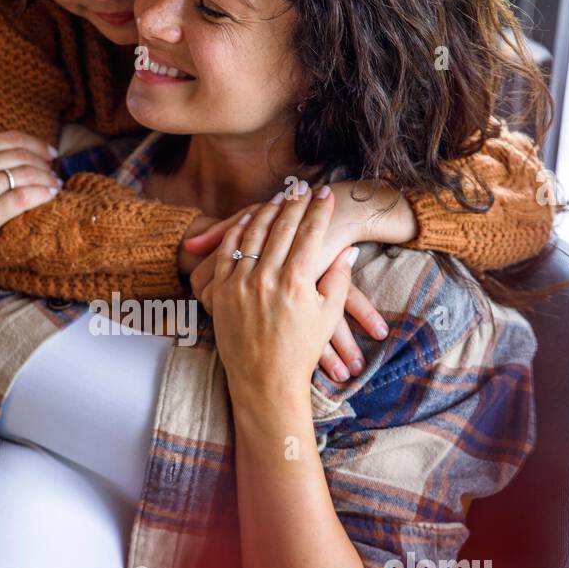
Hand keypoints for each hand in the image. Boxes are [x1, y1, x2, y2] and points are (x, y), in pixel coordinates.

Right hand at [0, 96, 62, 277]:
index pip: (9, 139)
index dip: (35, 143)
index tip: (49, 151)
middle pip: (21, 156)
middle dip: (45, 161)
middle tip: (55, 168)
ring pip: (25, 175)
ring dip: (47, 178)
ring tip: (56, 184)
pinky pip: (22, 199)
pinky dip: (42, 195)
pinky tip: (51, 195)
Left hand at [210, 184, 357, 401]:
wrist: (265, 380)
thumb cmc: (302, 350)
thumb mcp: (328, 314)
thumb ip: (337, 278)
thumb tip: (348, 250)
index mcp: (296, 282)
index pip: (310, 233)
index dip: (319, 210)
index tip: (326, 193)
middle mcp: (266, 279)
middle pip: (281, 227)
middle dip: (295, 203)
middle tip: (304, 187)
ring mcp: (240, 284)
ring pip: (253, 234)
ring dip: (266, 211)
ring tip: (278, 198)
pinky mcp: (221, 292)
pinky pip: (227, 252)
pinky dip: (237, 233)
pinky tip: (247, 220)